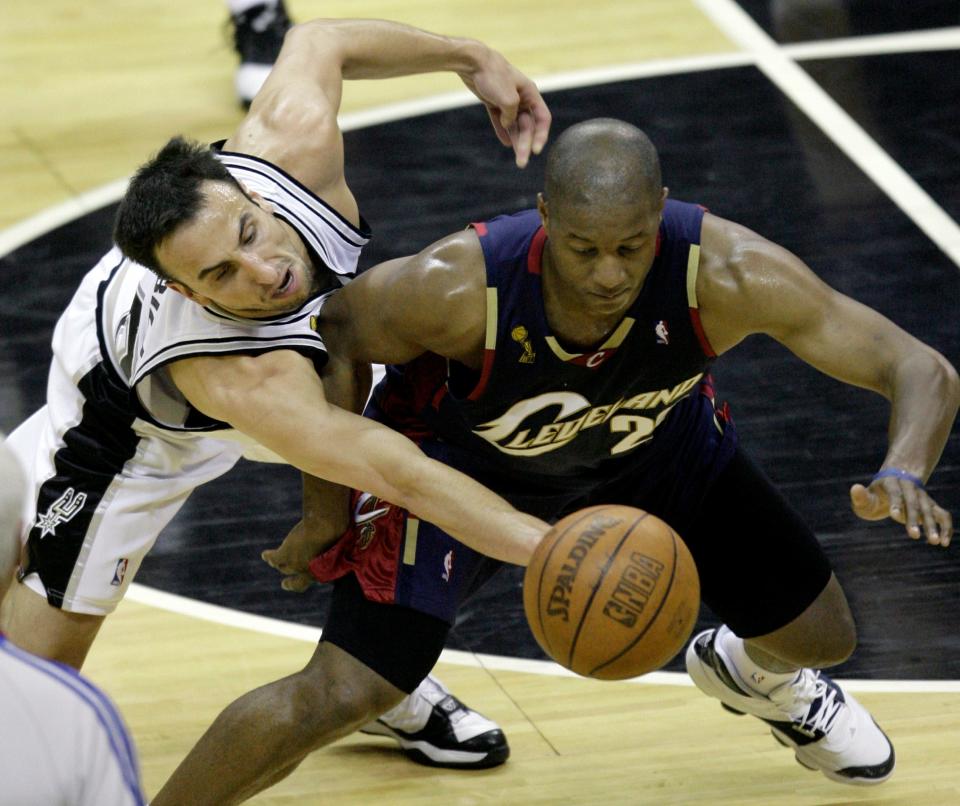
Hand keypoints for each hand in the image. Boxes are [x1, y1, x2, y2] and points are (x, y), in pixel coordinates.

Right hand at [262, 520, 336, 591]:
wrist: (327, 526)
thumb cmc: (338, 531)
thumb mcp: (339, 546)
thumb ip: (334, 551)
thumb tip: (338, 545)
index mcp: (325, 573)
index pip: (318, 581)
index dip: (309, 582)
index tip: (306, 583)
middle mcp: (310, 573)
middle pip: (296, 580)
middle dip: (290, 584)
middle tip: (285, 584)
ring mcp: (296, 565)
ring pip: (284, 568)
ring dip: (278, 564)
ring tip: (273, 561)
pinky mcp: (286, 555)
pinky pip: (274, 558)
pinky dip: (269, 556)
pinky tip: (265, 554)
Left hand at [458, 45, 550, 167]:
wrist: (473, 62)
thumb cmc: (494, 75)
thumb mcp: (508, 98)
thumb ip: (511, 115)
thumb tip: (509, 124)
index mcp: (530, 94)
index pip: (542, 118)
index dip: (541, 135)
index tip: (536, 150)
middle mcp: (521, 98)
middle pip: (528, 126)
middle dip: (525, 144)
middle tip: (521, 162)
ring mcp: (507, 100)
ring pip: (515, 125)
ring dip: (517, 141)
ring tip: (517, 159)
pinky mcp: (494, 102)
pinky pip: (501, 121)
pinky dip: (504, 131)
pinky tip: (506, 143)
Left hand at [850, 476, 951, 546]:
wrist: (896, 482)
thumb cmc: (876, 495)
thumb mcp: (866, 497)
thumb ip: (860, 497)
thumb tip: (855, 488)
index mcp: (891, 483)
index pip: (894, 492)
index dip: (895, 503)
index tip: (894, 515)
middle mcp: (910, 488)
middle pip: (913, 503)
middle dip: (913, 519)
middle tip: (913, 535)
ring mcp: (922, 496)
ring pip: (930, 509)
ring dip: (933, 525)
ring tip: (935, 542)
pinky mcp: (931, 506)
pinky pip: (943, 515)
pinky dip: (946, 527)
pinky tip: (944, 543)